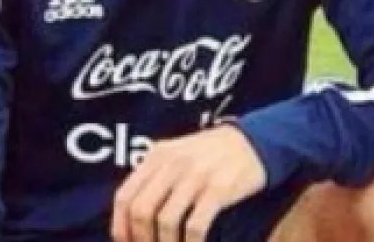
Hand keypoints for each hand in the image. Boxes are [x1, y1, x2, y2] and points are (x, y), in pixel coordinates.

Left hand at [110, 124, 265, 241]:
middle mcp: (172, 164)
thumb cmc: (210, 154)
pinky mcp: (218, 189)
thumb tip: (133, 218)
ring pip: (166, 222)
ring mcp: (195, 176)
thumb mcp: (176, 154)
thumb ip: (154, 178)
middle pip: (141, 211)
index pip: (124, 196)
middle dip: (141, 240)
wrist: (253, 141)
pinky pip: (195, 226)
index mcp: (157, 156)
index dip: (120, 228)